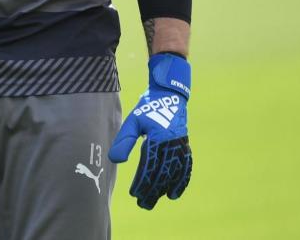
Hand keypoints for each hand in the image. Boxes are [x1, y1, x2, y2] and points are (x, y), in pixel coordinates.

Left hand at [109, 52, 192, 209]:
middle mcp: (172, 145)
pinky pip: (185, 169)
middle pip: (162, 174)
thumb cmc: (148, 107)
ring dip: (164, 190)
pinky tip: (173, 195)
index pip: (149, 166)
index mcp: (159, 139)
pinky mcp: (184, 147)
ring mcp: (181, 147)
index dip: (142, 182)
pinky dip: (180, 182)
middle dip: (152, 190)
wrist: (169, 95)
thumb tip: (115, 160)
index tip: (134, 193)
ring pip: (173, 174)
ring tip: (154, 201)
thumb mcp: (133, 121)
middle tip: (142, 204)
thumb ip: (124, 141)